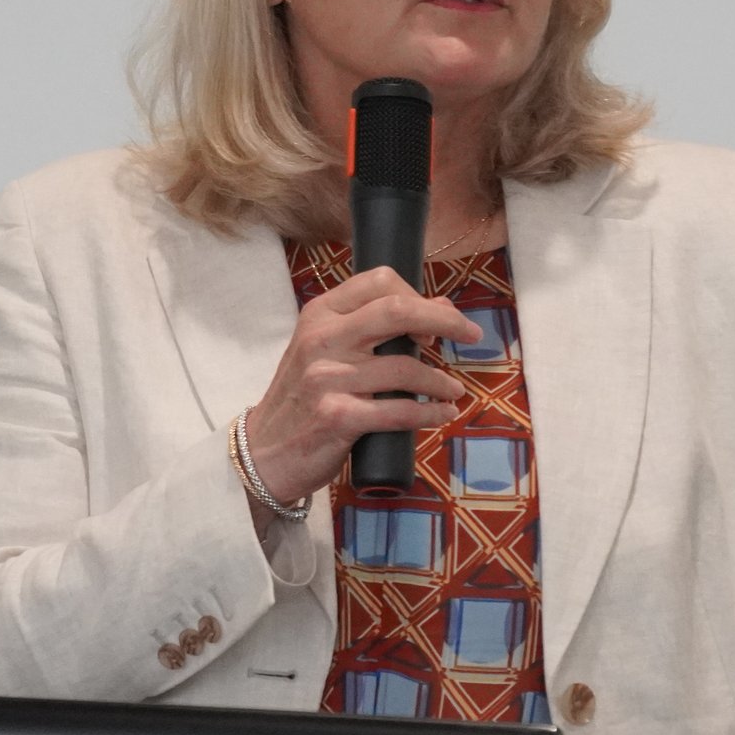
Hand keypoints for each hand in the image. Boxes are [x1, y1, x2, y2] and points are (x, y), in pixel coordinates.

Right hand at [242, 266, 482, 511]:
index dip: (418, 296)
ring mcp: (328, 378)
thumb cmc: (302, 398)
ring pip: (406, 368)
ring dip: (440, 381)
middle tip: (471, 335)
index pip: (380, 282)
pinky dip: (431, 412)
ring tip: (452, 391)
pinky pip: (400, 411)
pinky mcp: (338, 418)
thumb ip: (373, 328)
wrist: (264, 452)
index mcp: (320, 314)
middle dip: (446, 321)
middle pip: (397, 311)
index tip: (435, 321)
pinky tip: (443, 413)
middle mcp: (322, 339)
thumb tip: (441, 307)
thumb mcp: (327, 351)